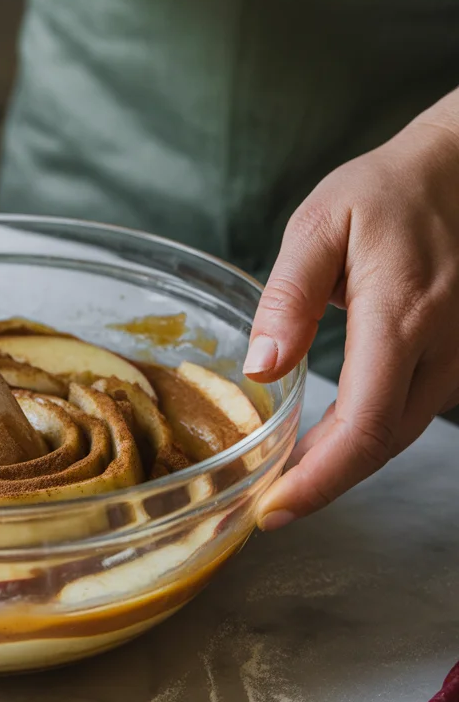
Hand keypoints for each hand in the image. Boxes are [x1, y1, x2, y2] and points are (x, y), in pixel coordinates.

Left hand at [243, 92, 458, 527]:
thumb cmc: (387, 191)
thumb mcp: (321, 224)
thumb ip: (289, 297)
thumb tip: (262, 368)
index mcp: (401, 316)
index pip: (364, 425)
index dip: (319, 479)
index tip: (273, 509)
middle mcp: (441, 348)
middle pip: (383, 445)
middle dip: (323, 483)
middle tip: (268, 501)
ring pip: (402, 433)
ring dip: (346, 460)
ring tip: (289, 469)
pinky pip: (414, 410)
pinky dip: (371, 433)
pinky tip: (332, 433)